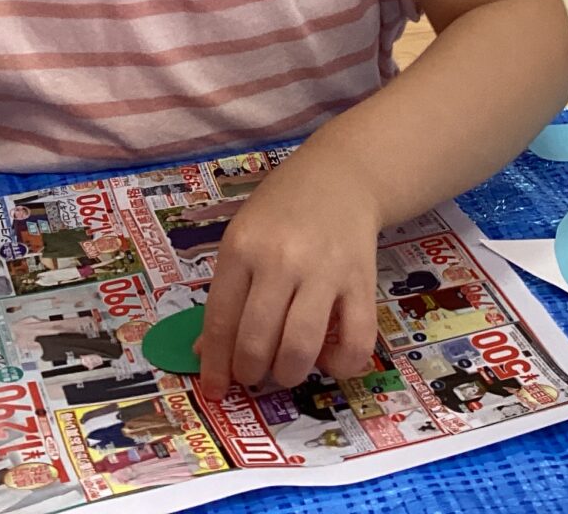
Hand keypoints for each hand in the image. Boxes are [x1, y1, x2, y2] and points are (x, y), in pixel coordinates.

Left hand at [196, 167, 381, 397]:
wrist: (341, 176)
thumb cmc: (282, 209)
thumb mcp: (241, 237)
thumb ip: (225, 291)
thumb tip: (206, 352)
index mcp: (242, 248)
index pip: (220, 320)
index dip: (215, 365)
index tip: (214, 391)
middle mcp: (280, 260)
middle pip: (258, 340)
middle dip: (250, 373)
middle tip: (253, 375)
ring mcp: (324, 271)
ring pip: (301, 347)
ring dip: (289, 374)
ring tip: (286, 369)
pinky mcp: (362, 281)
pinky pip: (355, 340)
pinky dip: (342, 365)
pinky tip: (330, 360)